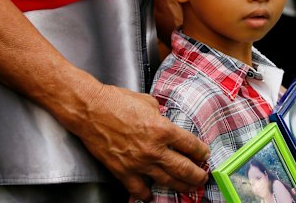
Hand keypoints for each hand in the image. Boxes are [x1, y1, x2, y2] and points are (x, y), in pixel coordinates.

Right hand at [76, 85, 209, 200]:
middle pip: (184, 168)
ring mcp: (139, 163)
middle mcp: (154, 149)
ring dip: (181, 186)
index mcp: (163, 129)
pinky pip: (139, 189)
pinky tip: (152, 196)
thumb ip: (160, 115)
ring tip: (188, 188)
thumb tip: (163, 120)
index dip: (201, 152)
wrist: (91, 110)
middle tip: (203, 177)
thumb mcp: (148, 102)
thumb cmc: (116, 101)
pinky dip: (147, 195)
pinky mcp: (123, 171)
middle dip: (197, 175)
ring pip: (167, 181)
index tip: (204, 155)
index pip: (191, 145)